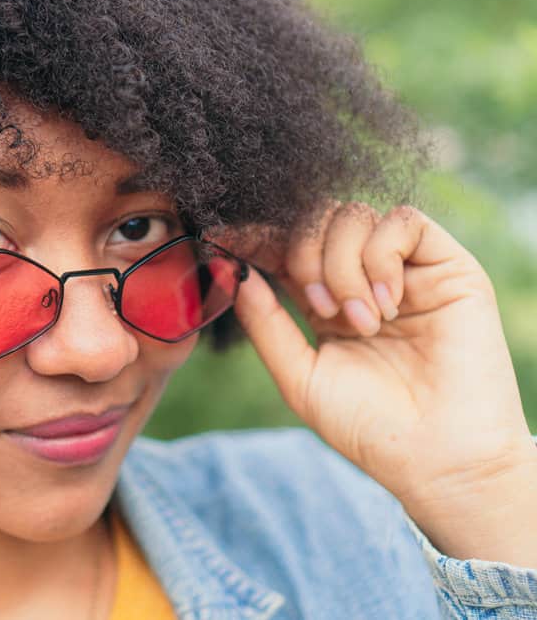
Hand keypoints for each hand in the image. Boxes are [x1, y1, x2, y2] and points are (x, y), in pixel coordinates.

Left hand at [222, 201, 536, 564]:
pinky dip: (381, 257)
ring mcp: (404, 269)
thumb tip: (232, 271)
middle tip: (321, 310)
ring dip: (343, 267)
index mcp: (324, 301)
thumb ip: (264, 322)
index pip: (285, 248)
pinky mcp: (448, 265)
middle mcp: (362, 278)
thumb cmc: (368, 426)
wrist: (437, 457)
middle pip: (316, 219)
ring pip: (353, 215)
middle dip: (303, 256)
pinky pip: (403, 220)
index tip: (224, 237)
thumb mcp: (299, 375)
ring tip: (363, 323)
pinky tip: (388, 304)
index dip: (256, 237)